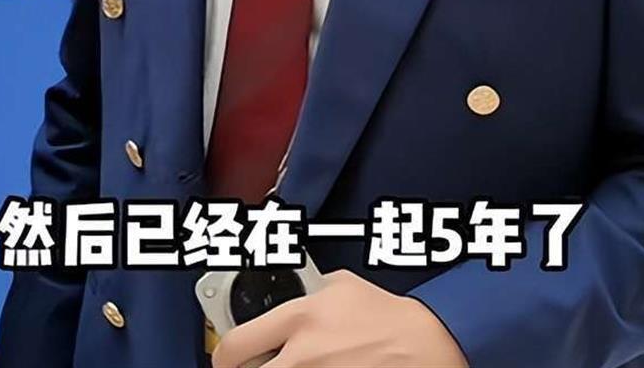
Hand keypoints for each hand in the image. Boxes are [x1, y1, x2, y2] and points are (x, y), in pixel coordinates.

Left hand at [211, 268, 468, 367]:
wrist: (420, 346)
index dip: (222, 357)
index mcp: (301, 318)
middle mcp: (302, 356)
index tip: (225, 360)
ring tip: (289, 367)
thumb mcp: (340, 285)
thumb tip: (290, 299)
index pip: (237, 344)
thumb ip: (308, 292)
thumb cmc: (385, 316)